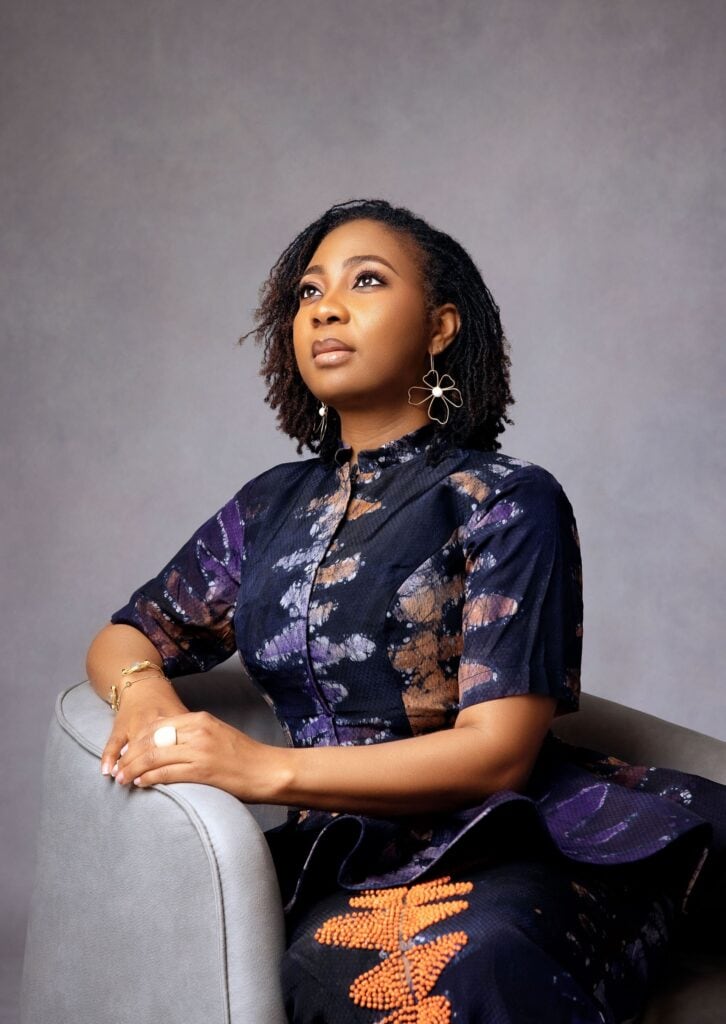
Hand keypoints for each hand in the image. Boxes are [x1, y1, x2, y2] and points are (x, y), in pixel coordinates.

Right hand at [100, 677, 188, 776]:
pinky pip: (113, 743)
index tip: (172, 778)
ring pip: (132, 747)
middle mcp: (152, 720)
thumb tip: (200, 756)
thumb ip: (190, 733)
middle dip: (146, 768)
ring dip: (128, 766)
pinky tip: (108, 771)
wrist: (143, 685)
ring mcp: (134, 723)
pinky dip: (109, 757)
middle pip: (151, 748)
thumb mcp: (182, 714)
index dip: (171, 761)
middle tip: (142, 784)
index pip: (172, 743)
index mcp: (171, 718)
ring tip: (126, 781)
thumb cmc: (166, 704)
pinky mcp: (120, 725)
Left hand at [112, 710, 280, 802]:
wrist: (268, 770)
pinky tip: (140, 783)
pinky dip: (149, 778)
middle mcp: (197, 731)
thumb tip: (168, 744)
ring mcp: (199, 751)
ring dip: (133, 768)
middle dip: (130, 754)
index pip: (158, 725)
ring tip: (122, 778)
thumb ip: (194, 735)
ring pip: (154, 756)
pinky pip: (166, 774)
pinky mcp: (201, 771)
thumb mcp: (218, 735)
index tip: (126, 750)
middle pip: (152, 739)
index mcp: (200, 719)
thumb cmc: (245, 757)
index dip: (137, 738)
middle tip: (118, 767)